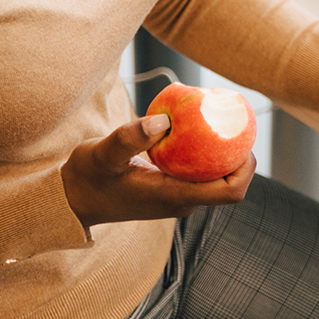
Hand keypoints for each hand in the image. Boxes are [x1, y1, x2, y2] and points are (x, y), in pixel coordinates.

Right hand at [60, 115, 254, 229]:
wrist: (72, 199)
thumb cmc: (87, 177)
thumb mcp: (103, 153)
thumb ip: (130, 138)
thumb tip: (164, 121)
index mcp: (175, 197)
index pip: (230, 192)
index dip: (246, 167)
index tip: (242, 136)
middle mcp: (183, 201)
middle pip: (230, 182)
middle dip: (238, 152)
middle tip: (233, 118)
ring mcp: (179, 197)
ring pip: (217, 177)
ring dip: (224, 151)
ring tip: (219, 118)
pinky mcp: (173, 190)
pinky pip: (202, 172)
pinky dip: (207, 152)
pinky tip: (200, 127)